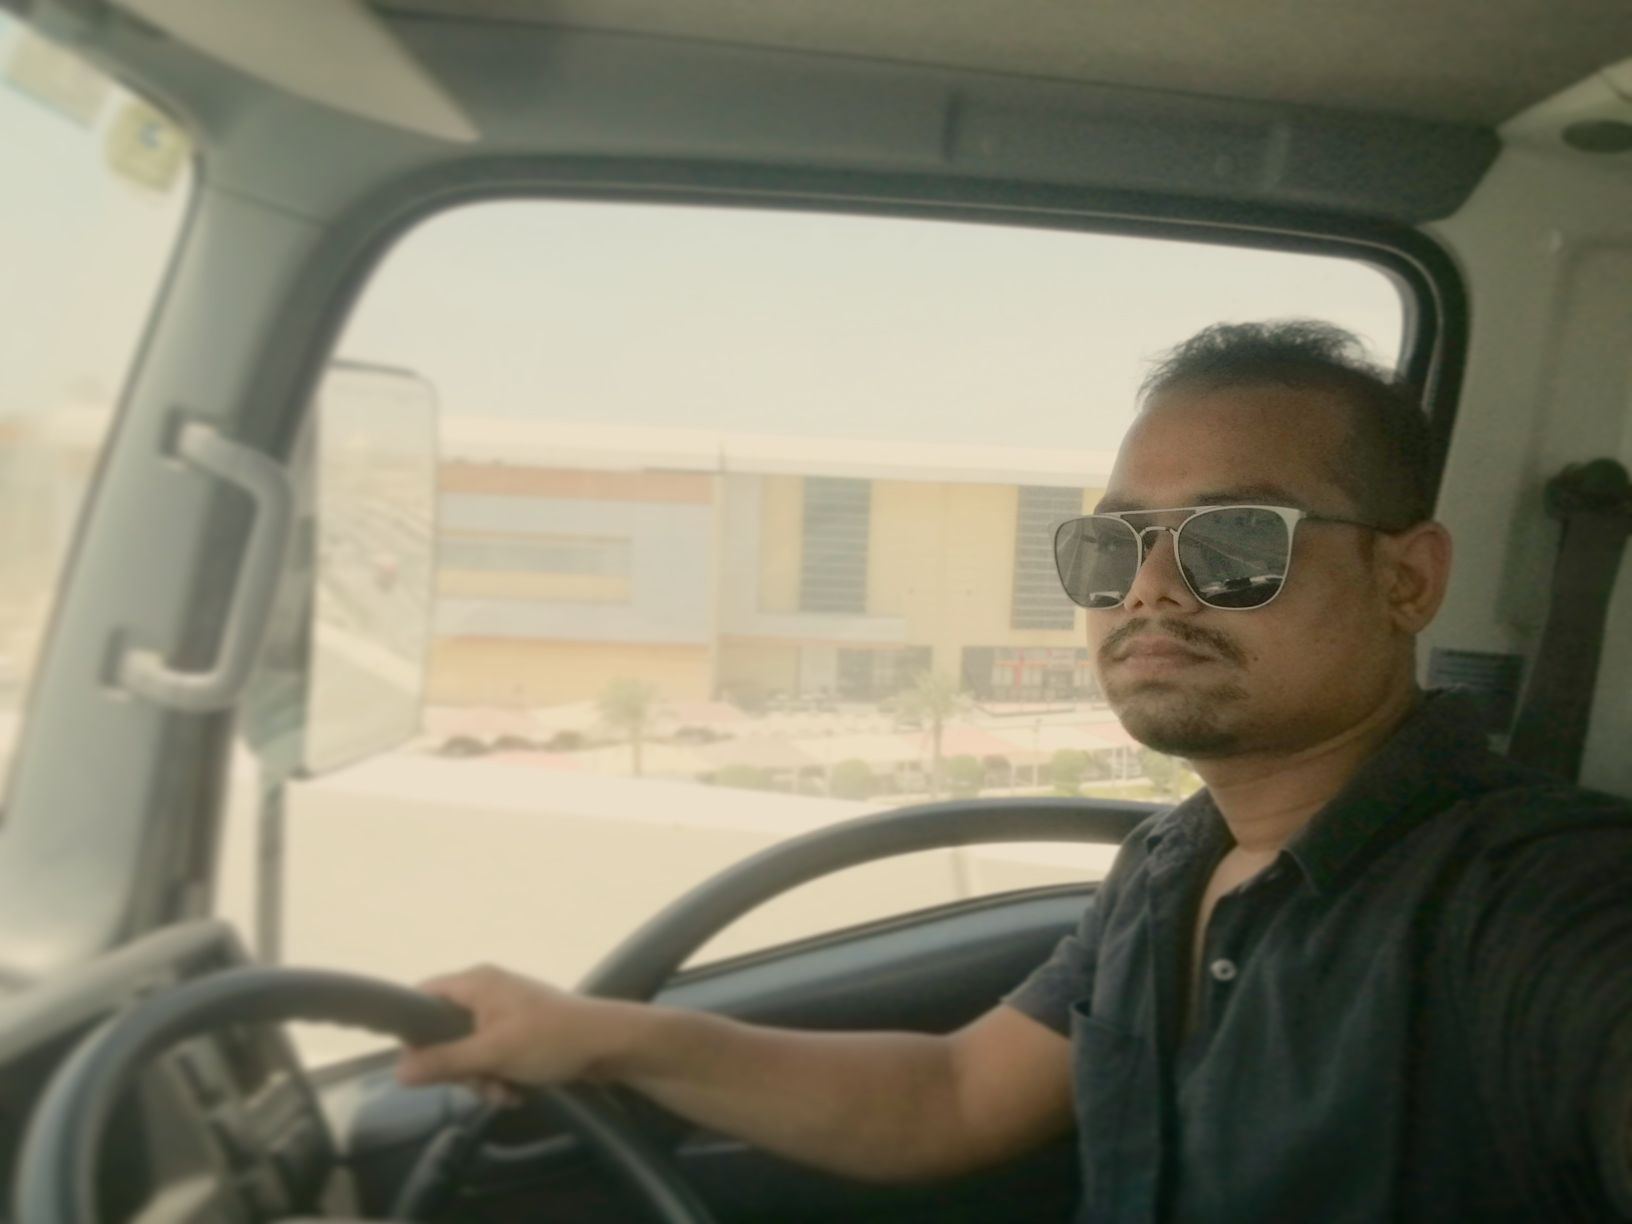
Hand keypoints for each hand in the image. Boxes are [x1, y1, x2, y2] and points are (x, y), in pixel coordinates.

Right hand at [395, 964, 609, 1090]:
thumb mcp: (493, 1053)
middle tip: (479, 1082)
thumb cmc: (551, 1039)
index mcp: (476, 982)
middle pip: (444, 1033)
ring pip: (469, 1051)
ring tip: (505, 1092)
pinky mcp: (521, 1032)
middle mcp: (487, 992)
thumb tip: (398, 1071)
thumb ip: (444, 1061)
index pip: (422, 997)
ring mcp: (505, 1012)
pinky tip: (517, 1093)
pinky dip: (501, 1077)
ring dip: (483, 1078)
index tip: (418, 1064)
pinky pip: (493, 1057)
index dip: (413, 1031)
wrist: (610, 1045)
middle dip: (459, 1067)